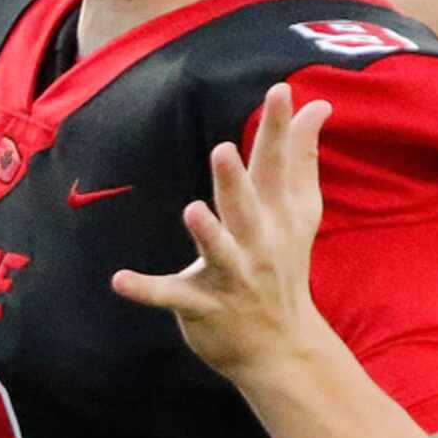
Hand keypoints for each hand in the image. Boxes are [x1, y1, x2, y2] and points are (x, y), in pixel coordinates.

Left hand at [111, 83, 332, 382]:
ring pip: (218, 253)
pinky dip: (147, 290)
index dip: (277, 129)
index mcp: (276, 217)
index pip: (277, 167)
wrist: (281, 348)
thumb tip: (318, 106)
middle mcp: (258, 245)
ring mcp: (232, 278)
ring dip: (207, 234)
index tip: (279, 90)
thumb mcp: (299, 214)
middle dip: (236, 182)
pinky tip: (119, 281)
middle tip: (223, 150)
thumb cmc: (284, 267)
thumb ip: (303, 158)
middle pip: (247, 208)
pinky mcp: (204, 306)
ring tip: (193, 210)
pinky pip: (172, 297)